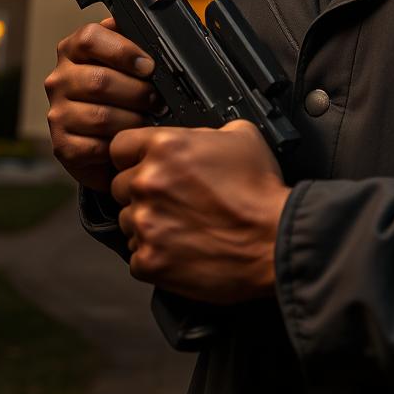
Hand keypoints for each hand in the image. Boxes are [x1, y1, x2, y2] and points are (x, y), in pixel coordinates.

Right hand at [45, 18, 154, 191]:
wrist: (106, 145)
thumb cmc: (122, 98)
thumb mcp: (126, 63)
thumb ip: (134, 44)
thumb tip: (157, 38)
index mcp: (73, 52)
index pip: (89, 38)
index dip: (123, 51)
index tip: (148, 66)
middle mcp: (59, 80)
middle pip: (100, 81)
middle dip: (138, 92)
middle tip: (156, 100)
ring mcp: (57, 114)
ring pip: (101, 117)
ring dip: (132, 120)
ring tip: (147, 121)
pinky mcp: (63, 146)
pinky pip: (96, 146)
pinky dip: (119, 146)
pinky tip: (127, 141)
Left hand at [109, 120, 291, 304]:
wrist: (274, 240)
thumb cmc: (261, 193)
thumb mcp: (242, 136)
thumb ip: (205, 131)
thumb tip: (196, 136)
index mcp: (165, 147)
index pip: (119, 145)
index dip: (133, 155)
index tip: (143, 165)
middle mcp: (148, 183)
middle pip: (119, 185)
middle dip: (143, 192)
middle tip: (174, 200)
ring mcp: (145, 224)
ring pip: (127, 222)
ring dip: (148, 223)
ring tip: (183, 227)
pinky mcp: (149, 261)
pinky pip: (137, 256)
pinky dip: (155, 255)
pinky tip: (183, 248)